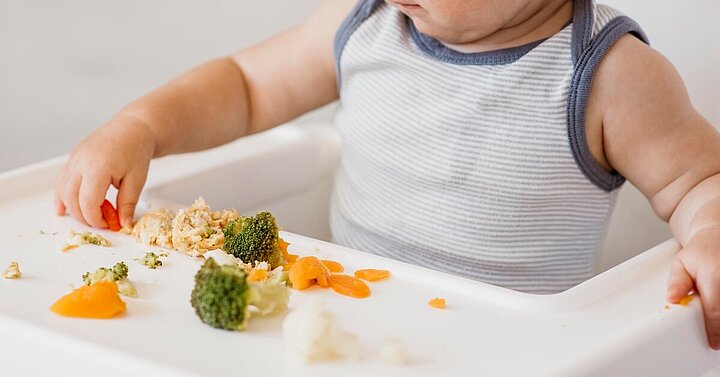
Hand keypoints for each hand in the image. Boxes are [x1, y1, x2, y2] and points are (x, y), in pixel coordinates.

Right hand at [55, 115, 154, 228]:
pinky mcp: (72, 159)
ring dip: (73, 208)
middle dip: (84, 216)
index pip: (87, 202)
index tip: (108, 224)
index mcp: (98, 167)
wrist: (132, 128)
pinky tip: (62, 210)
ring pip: (63, 191)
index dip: (96, 219)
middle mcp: (80, 162)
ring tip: (90, 216)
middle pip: (72, 199)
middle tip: (101, 222)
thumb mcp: (137, 180)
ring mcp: (74, 159)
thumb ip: (128, 203)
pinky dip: (61, 197)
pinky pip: (61, 182)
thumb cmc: (136, 150)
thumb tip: (123, 224)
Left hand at [667, 225, 719, 348]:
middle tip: (718, 341)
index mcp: (714, 275)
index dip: (714, 331)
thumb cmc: (701, 251)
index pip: (715, 311)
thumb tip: (672, 299)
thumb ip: (677, 282)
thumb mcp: (682, 263)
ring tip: (719, 330)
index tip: (713, 343)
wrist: (718, 234)